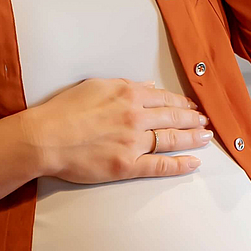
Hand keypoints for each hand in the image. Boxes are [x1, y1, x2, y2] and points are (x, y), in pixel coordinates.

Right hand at [18, 78, 210, 183]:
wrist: (43, 137)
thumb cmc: (63, 110)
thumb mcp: (95, 86)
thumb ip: (125, 85)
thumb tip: (148, 86)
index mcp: (128, 95)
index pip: (163, 99)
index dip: (181, 103)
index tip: (191, 106)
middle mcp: (136, 117)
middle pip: (173, 118)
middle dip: (193, 119)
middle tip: (205, 122)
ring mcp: (133, 142)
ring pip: (171, 139)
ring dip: (193, 138)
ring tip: (206, 138)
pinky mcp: (127, 165)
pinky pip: (160, 165)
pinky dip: (180, 165)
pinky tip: (194, 163)